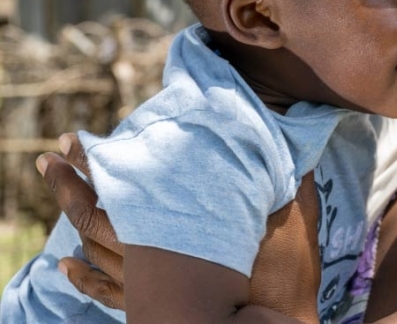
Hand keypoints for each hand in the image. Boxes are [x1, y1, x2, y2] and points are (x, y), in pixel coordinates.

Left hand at [40, 134, 321, 319]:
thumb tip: (288, 139)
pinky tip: (68, 265)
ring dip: (74, 222)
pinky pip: (105, 290)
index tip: (75, 141)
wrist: (279, 321)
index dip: (94, 163)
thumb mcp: (293, 213)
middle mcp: (156, 253)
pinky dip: (82, 277)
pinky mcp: (151, 309)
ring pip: (97, 251)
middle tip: (54, 159)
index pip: (124, 188)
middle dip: (72, 185)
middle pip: (97, 216)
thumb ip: (283, 177)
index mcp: (185, 225)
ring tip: (63, 197)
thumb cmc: (287, 270)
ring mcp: (148, 286)